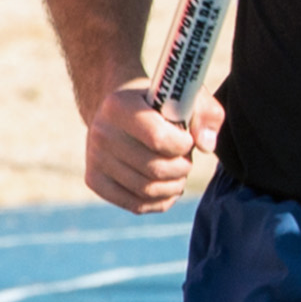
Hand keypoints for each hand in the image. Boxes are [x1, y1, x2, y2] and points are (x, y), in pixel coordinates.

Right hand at [86, 81, 216, 213]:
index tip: (187, 139)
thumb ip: (206, 114)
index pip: (158, 139)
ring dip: (175, 185)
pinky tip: (169, 187)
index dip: (183, 145)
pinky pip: (136, 205)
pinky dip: (161, 201)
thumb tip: (206, 146)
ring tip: (179, 171)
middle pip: (154, 169)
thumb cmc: (160, 103)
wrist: (121, 109)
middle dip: (182, 168)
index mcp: (119, 106)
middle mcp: (101, 133)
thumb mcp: (186, 97)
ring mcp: (94, 158)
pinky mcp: (94, 180)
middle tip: (186, 159)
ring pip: (147, 190)